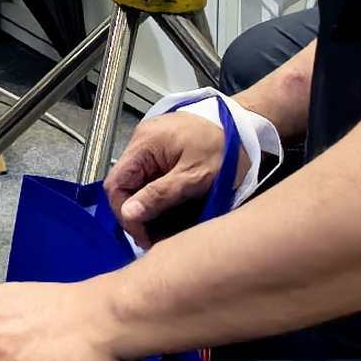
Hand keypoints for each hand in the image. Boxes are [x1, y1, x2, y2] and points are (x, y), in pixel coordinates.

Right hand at [110, 102, 231, 238]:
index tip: (144, 235)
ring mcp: (151, 144)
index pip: (115, 184)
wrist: (245, 125)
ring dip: (147, 206)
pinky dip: (156, 194)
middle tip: (155, 236)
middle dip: (136, 214)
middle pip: (124, 185)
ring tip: (165, 226)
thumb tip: (128, 214)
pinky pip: (149, 176)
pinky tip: (170, 208)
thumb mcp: (194, 177)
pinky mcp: (162, 149)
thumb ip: (160, 195)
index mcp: (144, 144)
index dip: (125, 213)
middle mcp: (141, 141)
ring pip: (136, 182)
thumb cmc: (224, 147)